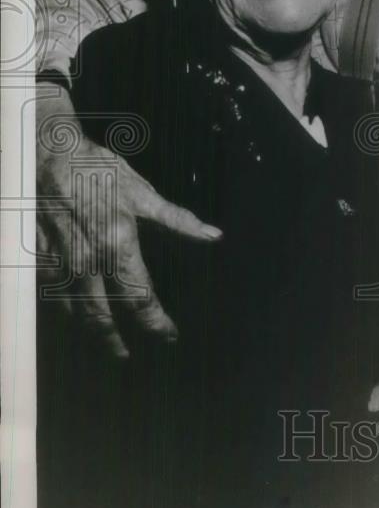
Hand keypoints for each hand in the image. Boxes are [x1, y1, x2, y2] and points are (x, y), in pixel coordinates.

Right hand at [36, 84, 221, 357]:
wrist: (46, 152)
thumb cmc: (97, 169)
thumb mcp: (142, 192)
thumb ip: (178, 220)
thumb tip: (213, 234)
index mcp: (117, 245)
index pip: (141, 298)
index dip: (157, 322)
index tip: (168, 335)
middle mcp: (86, 261)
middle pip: (102, 317)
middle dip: (114, 341)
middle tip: (125, 354)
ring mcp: (58, 262)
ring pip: (73, 311)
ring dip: (89, 329)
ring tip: (102, 339)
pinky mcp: (37, 257)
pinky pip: (51, 295)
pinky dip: (65, 308)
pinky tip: (74, 312)